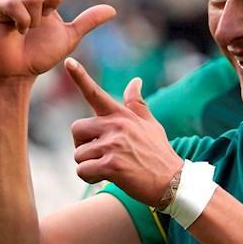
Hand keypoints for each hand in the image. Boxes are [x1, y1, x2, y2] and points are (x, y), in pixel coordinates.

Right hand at [0, 0, 115, 80]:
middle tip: (45, 18)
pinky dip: (22, 22)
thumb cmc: (38, 56)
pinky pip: (17, 4)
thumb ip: (87, 22)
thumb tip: (112, 10)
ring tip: (24, 30)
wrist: (16, 73)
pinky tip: (15, 30)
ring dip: (35, 20)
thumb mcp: (69, 37)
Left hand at [65, 58, 183, 207]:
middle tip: (98, 154)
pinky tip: (103, 178)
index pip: (96, 93)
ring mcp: (113, 145)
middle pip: (76, 129)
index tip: (69, 62)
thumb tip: (136, 80)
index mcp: (122, 115)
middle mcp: (116, 126)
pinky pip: (82, 171)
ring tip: (108, 168)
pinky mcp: (112, 165)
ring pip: (78, 155)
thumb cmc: (159, 153)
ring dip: (88, 165)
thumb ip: (136, 103)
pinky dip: (89, 178)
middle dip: (82, 144)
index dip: (80, 77)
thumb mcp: (150, 124)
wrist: (173, 181)